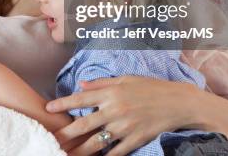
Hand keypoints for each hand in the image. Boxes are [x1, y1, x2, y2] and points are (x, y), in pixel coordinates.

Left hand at [46, 76, 200, 155]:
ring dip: (79, 150)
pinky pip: (116, 152)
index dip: (62, 104)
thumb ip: (101, 83)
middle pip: (83, 125)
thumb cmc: (152, 87)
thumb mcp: (126, 79)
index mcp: (112, 93)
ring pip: (96, 142)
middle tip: (51, 138)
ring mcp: (125, 127)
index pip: (80, 99)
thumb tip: (81, 85)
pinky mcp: (136, 140)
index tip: (48, 108)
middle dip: (65, 133)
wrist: (179, 103)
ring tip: (66, 153)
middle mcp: (115, 110)